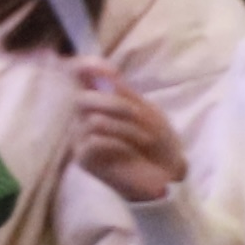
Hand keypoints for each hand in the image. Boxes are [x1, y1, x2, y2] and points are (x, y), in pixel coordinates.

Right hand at [72, 61, 188, 205]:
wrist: (165, 177)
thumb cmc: (158, 145)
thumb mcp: (148, 113)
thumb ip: (125, 94)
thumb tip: (107, 72)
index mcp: (101, 103)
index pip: (79, 78)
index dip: (87, 67)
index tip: (108, 70)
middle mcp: (85, 117)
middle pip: (82, 99)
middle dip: (115, 104)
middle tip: (138, 115)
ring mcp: (81, 138)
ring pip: (93, 121)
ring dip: (126, 128)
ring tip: (145, 139)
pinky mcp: (83, 158)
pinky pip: (93, 141)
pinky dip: (117, 143)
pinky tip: (129, 151)